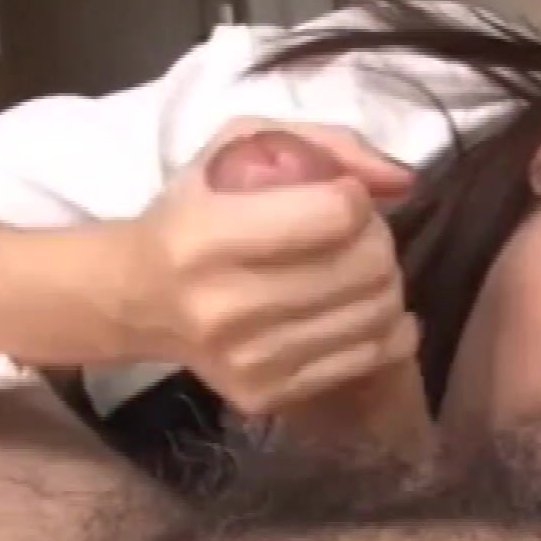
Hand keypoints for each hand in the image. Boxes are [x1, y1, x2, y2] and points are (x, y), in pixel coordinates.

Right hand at [206, 129, 434, 460]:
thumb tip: (402, 182)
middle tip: (357, 234)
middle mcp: (225, 307)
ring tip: (359, 268)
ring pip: (376, 314)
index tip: (340, 195)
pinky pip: (370, 356)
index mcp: (206, 237)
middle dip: (377, 238)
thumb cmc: (193, 211)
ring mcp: (248, 361)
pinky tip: (366, 307)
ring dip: (386, 282)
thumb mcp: (239, 147)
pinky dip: (388, 328)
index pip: (334, 215)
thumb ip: (327, 145)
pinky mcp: (268, 395)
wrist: (138, 300)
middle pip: (364, 267)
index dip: (355, 197)